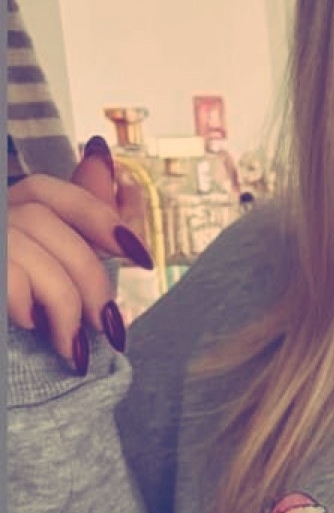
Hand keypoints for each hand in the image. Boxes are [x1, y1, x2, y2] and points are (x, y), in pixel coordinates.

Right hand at [7, 137, 152, 372]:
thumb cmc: (20, 295)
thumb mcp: (58, 259)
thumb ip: (85, 219)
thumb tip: (111, 167)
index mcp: (6, 206)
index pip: (47, 188)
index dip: (100, 216)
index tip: (142, 256)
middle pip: (44, 221)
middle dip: (89, 277)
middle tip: (111, 324)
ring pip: (30, 252)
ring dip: (65, 305)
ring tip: (73, 345)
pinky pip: (10, 279)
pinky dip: (26, 307)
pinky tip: (31, 325)